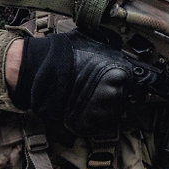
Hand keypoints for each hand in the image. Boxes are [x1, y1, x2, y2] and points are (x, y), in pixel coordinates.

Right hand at [10, 32, 135, 136]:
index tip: (110, 81)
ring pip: (108, 115)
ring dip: (99, 109)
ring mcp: (100, 111)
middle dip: (110, 95)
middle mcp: (113, 94)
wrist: (38, 68)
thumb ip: (111, 50)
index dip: (119, 82)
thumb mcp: (94, 42)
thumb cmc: (64, 52)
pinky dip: (87, 119)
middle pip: (120, 100)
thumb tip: (121, 48)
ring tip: (84, 97)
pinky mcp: (86, 125)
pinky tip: (78, 107)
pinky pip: (93, 126)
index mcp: (120, 74)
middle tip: (93, 88)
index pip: (130, 83)